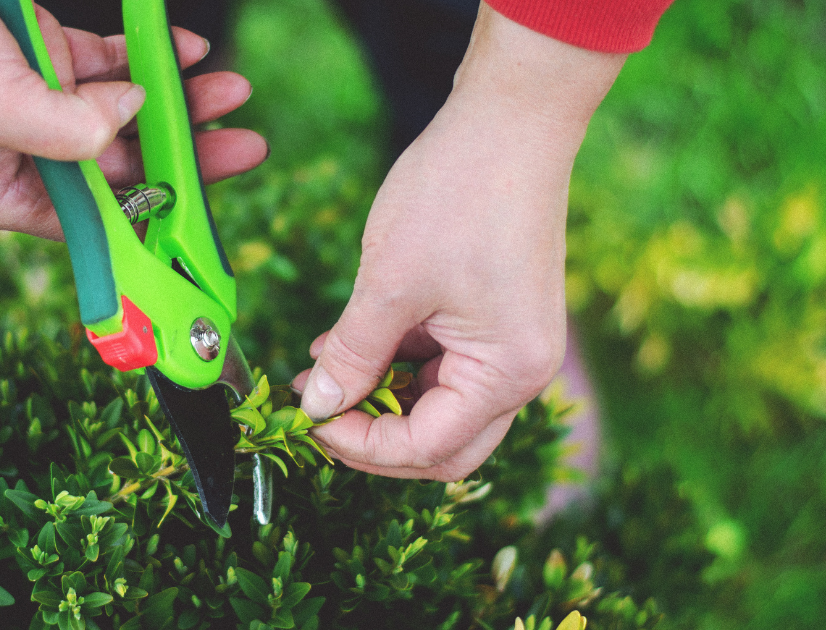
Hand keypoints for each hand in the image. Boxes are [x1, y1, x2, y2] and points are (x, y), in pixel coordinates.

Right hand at [0, 0, 266, 239]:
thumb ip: (69, 132)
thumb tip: (130, 124)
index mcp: (1, 193)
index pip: (95, 222)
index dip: (155, 219)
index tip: (208, 214)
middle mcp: (24, 155)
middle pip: (123, 167)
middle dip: (184, 152)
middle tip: (244, 144)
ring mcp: (38, 101)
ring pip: (126, 112)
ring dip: (179, 100)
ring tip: (231, 88)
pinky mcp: (44, 53)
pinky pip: (112, 63)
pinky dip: (147, 57)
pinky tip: (185, 50)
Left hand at [293, 3, 624, 480]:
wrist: (509, 120)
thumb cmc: (455, 196)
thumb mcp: (388, 284)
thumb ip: (352, 355)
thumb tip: (316, 406)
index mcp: (506, 374)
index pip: (427, 448)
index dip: (361, 445)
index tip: (308, 421)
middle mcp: (521, 372)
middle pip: (442, 443)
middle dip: (375, 436)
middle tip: (317, 414)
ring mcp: (512, 345)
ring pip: (438, 405)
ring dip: (379, 397)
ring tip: (316, 369)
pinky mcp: (497, 320)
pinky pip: (443, 364)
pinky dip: (396, 362)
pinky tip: (346, 343)